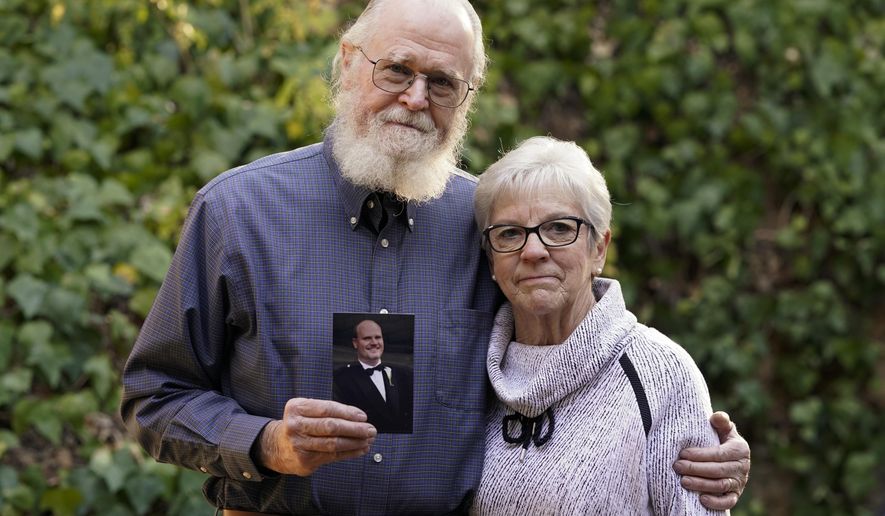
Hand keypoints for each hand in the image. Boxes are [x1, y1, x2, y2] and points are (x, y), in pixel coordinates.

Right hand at [258, 398, 376, 475]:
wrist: (277, 447)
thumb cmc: (300, 424)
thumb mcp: (307, 411)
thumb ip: (328, 411)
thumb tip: (359, 417)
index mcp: (296, 408)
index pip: (327, 409)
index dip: (347, 412)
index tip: (363, 417)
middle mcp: (295, 426)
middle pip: (331, 427)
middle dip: (355, 428)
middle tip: (371, 430)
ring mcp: (299, 445)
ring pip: (333, 443)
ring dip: (355, 442)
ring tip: (368, 440)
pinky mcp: (305, 461)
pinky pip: (332, 456)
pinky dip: (350, 453)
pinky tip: (360, 449)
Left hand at [673, 411, 750, 510]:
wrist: (730, 456)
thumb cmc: (722, 439)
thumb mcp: (724, 429)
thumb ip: (721, 421)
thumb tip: (717, 417)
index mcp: (740, 449)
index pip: (718, 454)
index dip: (700, 455)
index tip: (683, 453)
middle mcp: (742, 467)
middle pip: (717, 470)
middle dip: (696, 469)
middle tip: (677, 466)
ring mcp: (740, 482)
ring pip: (720, 486)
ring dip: (701, 484)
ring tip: (683, 481)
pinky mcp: (736, 495)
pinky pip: (728, 502)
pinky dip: (716, 502)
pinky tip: (701, 499)